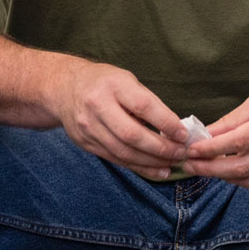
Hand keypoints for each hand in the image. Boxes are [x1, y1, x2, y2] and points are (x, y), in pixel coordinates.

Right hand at [47, 60, 189, 177]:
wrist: (65, 88)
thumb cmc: (104, 82)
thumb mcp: (126, 80)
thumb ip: (147, 101)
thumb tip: (174, 128)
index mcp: (113, 85)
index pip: (143, 106)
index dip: (166, 122)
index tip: (183, 134)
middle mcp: (98, 106)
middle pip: (132, 135)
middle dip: (160, 148)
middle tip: (180, 153)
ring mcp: (89, 127)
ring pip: (124, 152)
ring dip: (151, 162)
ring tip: (171, 164)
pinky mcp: (85, 143)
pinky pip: (115, 159)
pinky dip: (138, 166)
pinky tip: (155, 169)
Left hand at [184, 63, 248, 187]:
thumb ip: (235, 118)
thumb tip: (208, 132)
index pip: (238, 141)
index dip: (211, 149)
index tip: (191, 150)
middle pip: (243, 165)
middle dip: (212, 168)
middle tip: (190, 164)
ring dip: (225, 176)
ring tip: (205, 168)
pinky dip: (245, 177)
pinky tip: (230, 170)